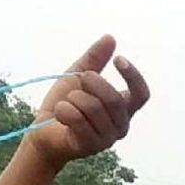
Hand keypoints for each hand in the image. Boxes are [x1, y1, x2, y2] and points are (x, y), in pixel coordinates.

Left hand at [25, 36, 149, 168]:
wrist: (42, 130)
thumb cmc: (65, 103)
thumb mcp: (78, 74)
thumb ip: (95, 58)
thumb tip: (110, 38)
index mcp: (123, 109)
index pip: (141, 94)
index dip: (133, 76)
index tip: (118, 60)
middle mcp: (121, 126)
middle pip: (115, 99)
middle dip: (93, 83)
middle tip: (81, 79)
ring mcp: (107, 139)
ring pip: (93, 107)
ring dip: (74, 98)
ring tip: (67, 103)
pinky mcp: (90, 147)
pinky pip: (78, 119)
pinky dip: (63, 110)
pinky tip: (60, 114)